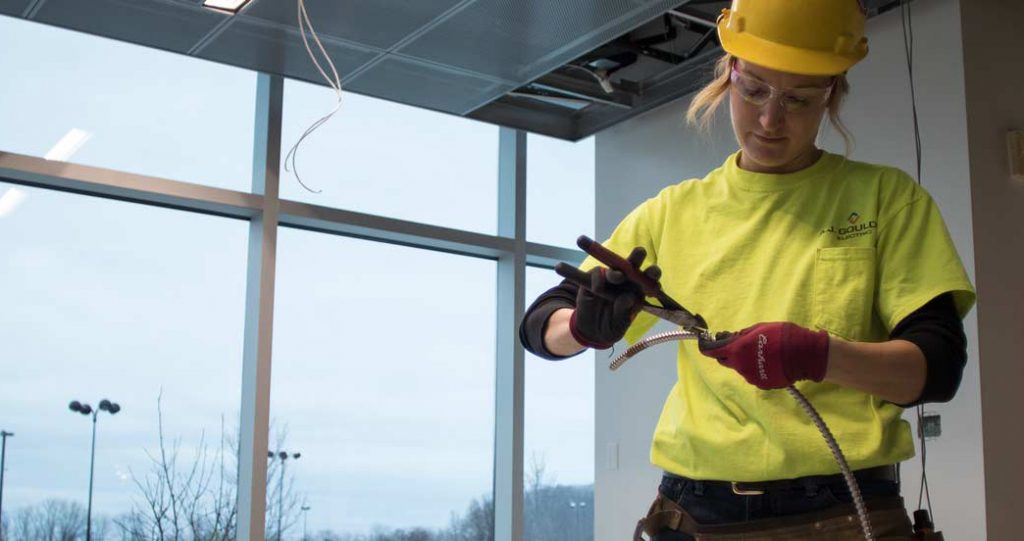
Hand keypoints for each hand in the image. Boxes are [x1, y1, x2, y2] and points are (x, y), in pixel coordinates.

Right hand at [569, 247, 659, 349]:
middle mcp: (626, 280)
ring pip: (614, 267)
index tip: (654, 274)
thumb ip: (624, 313)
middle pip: (633, 264)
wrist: (590, 330)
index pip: (649, 279)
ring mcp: (610, 278)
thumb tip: (628, 297)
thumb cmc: (611, 326)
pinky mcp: (594, 278)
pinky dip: (598, 278)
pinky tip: (597, 289)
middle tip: (640, 252)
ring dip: (616, 270)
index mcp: (639, 291)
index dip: (653, 274)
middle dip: (637, 256)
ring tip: (617, 277)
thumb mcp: (619, 326)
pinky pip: (597, 272)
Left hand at [698, 322, 829, 388]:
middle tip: (739, 346)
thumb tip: (730, 338)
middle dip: (728, 354)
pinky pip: (753, 375)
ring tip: (763, 353)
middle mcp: (740, 366)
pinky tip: (769, 363)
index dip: (707, 347)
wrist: (805, 355)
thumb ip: (742, 334)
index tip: (706, 344)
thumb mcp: (759, 328)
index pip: (712, 351)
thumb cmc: (782, 336)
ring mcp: (750, 377)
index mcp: (737, 350)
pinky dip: (756, 369)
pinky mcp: (761, 385)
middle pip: (725, 361)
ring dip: (745, 361)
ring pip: (740, 368)